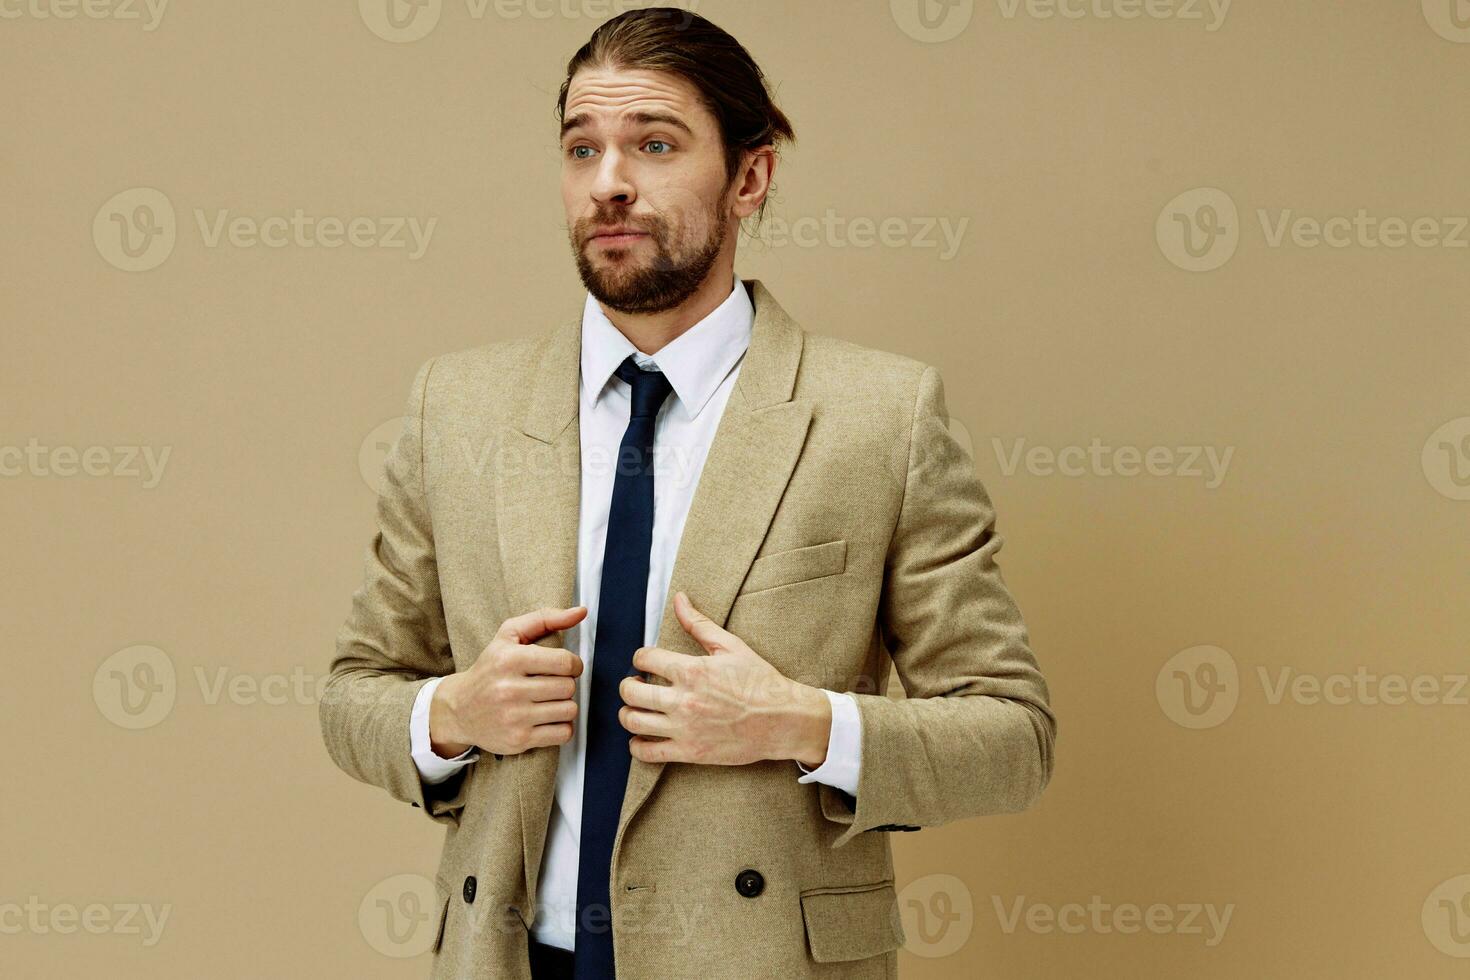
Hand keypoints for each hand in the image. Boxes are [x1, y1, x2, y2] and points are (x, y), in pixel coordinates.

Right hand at [430, 605, 585, 757]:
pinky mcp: (518, 740)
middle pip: (568, 687)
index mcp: (509, 659)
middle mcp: (510, 689)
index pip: (565, 662)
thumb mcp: (509, 635)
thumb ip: (545, 618)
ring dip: (565, 705)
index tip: (564, 667)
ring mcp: (514, 717)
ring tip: (549, 701)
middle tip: (551, 684)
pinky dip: (561, 726)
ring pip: (569, 710)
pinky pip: (563, 733)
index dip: (573, 664)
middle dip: (565, 684)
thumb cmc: (490, 668)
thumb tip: (581, 611)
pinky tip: (547, 718)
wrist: (458, 709)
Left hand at [618, 591, 831, 766]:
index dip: (640, 657)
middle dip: (628, 685)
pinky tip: (643, 737)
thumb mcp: (730, 646)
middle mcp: (683, 700)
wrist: (783, 720)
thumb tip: (679, 599)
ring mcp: (684, 728)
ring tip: (636, 709)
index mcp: (691, 670)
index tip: (646, 662)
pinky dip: (637, 746)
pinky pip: (647, 753)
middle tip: (636, 684)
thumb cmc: (760, 681)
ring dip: (627, 713)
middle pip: (630, 692)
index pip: (644, 658)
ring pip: (632, 722)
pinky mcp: (689, 752)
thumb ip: (699, 624)